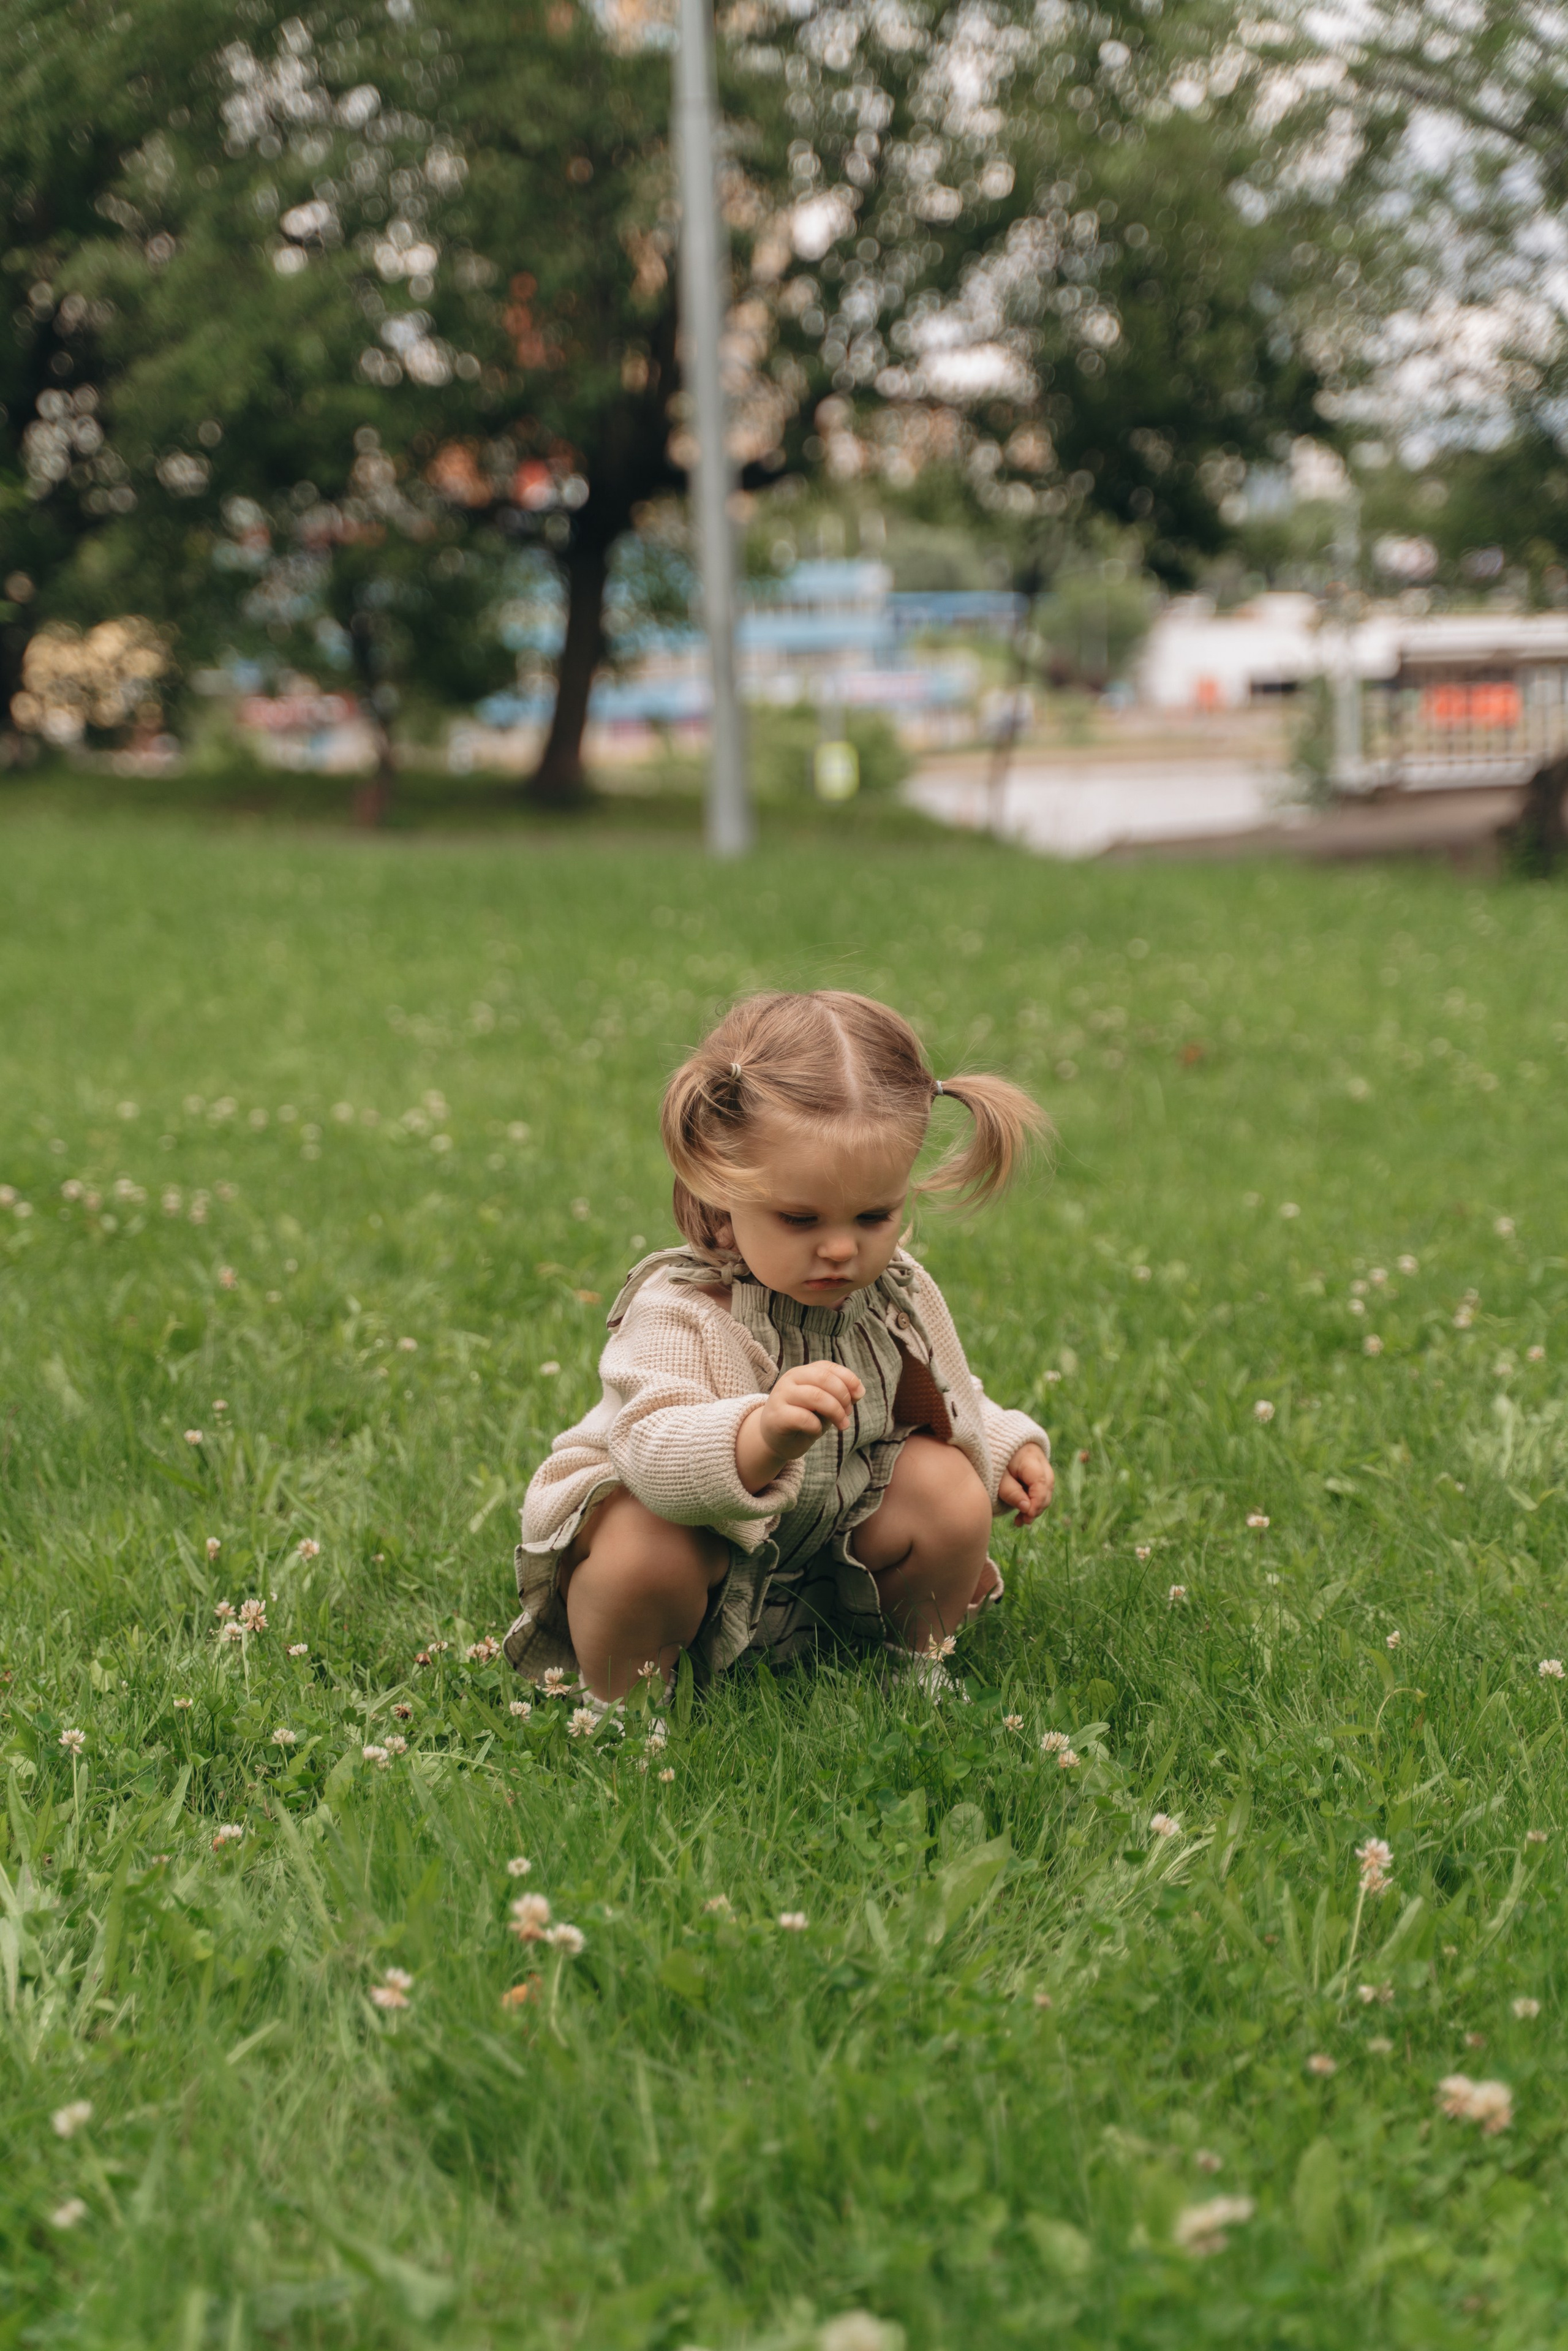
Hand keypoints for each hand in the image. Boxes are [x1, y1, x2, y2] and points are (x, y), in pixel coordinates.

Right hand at [736, 1360, 864, 1491]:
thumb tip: (859, 1391)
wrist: (774, 1440)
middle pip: (823, 1378)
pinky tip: (816, 1432)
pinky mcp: (777, 1416)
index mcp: (802, 1373)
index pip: (828, 1367)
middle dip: (842, 1396)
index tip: (859, 1395)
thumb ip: (840, 1396)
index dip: (849, 1379)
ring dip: (835, 1412)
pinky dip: (817, 1426)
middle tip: (848, 1413)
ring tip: (842, 1425)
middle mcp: (790, 1379)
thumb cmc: (803, 1420)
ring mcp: (781, 1396)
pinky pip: (804, 1418)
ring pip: (815, 1396)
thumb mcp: (825, 1406)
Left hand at [997, 1442, 1052, 1526]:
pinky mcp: (1040, 1474)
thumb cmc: (995, 1461)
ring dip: (1036, 1507)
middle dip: (1037, 1507)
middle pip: (1046, 1488)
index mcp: (1030, 1458)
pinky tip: (1023, 1515)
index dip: (1036, 1502)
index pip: (1040, 1483)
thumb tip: (1027, 1509)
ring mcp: (1044, 1467)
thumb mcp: (999, 1478)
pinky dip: (1034, 1502)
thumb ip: (1012, 1493)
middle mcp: (1042, 1461)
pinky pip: (1042, 1490)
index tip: (1027, 1515)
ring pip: (1046, 1491)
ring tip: (1021, 1521)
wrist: (997, 1444)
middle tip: (1023, 1521)